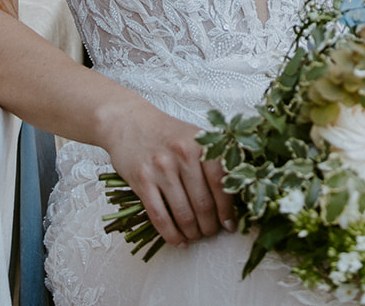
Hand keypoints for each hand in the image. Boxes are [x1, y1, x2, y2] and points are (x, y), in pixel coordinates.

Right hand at [105, 97, 234, 247]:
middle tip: (210, 232)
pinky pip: (160, 217)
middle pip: (203, 203)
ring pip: (183, 214)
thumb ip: (213, 161)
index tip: (229, 224)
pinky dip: (172, 236)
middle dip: (210, 226)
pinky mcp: (142, 181)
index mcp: (201, 143)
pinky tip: (179, 241)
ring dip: (192, 233)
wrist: (130, 122)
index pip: (221, 183)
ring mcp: (161, 168)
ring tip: (195, 236)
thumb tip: (234, 198)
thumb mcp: (195, 137)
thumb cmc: (168, 134)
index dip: (227, 209)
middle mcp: (183, 154)